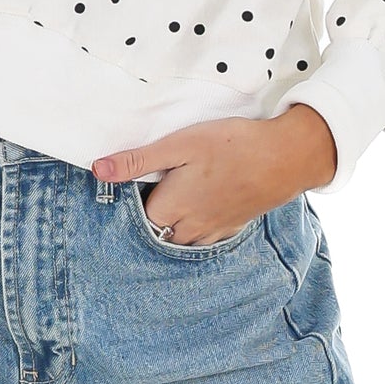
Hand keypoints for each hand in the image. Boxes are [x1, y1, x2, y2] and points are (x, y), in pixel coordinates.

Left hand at [91, 105, 337, 245]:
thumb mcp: (179, 145)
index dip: (129, 202)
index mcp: (171, 209)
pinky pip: (203, 238)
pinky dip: (194, 228)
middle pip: (156, 231)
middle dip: (149, 216)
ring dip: (171, 224)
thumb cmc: (231, 145)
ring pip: (179, 238)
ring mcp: (213, 232)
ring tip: (172, 197)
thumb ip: (137, 161)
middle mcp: (189, 229)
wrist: (286, 158)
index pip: (135, 217)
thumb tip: (98, 170)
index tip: (131, 183)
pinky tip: (198, 207)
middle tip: (151, 187)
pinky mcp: (231, 228)